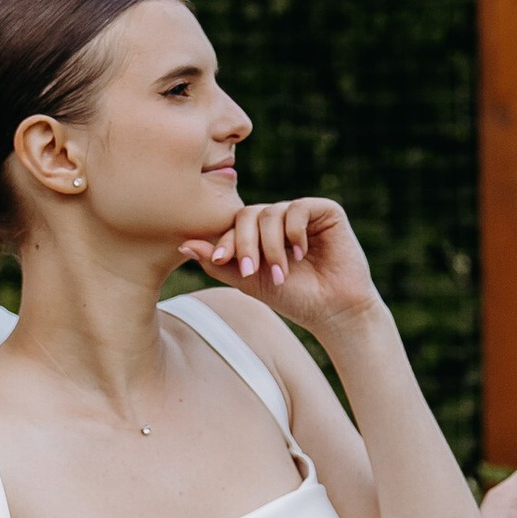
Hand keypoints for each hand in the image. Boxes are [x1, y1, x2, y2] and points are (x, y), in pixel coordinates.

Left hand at [177, 196, 380, 334]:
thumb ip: (219, 263)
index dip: (225, 240)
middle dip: (245, 243)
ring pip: (270, 213)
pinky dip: (294, 232)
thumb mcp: (248, 281)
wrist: (332, 309)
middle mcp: (278, 218)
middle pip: (247, 214)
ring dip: (271, 246)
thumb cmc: (292, 297)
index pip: (232, 224)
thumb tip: (184, 244)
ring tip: (281, 272)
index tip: (219, 259)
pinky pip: (297, 208)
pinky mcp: (324, 210)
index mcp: (259, 232)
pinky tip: (301, 253)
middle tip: (250, 271)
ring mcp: (300, 213)